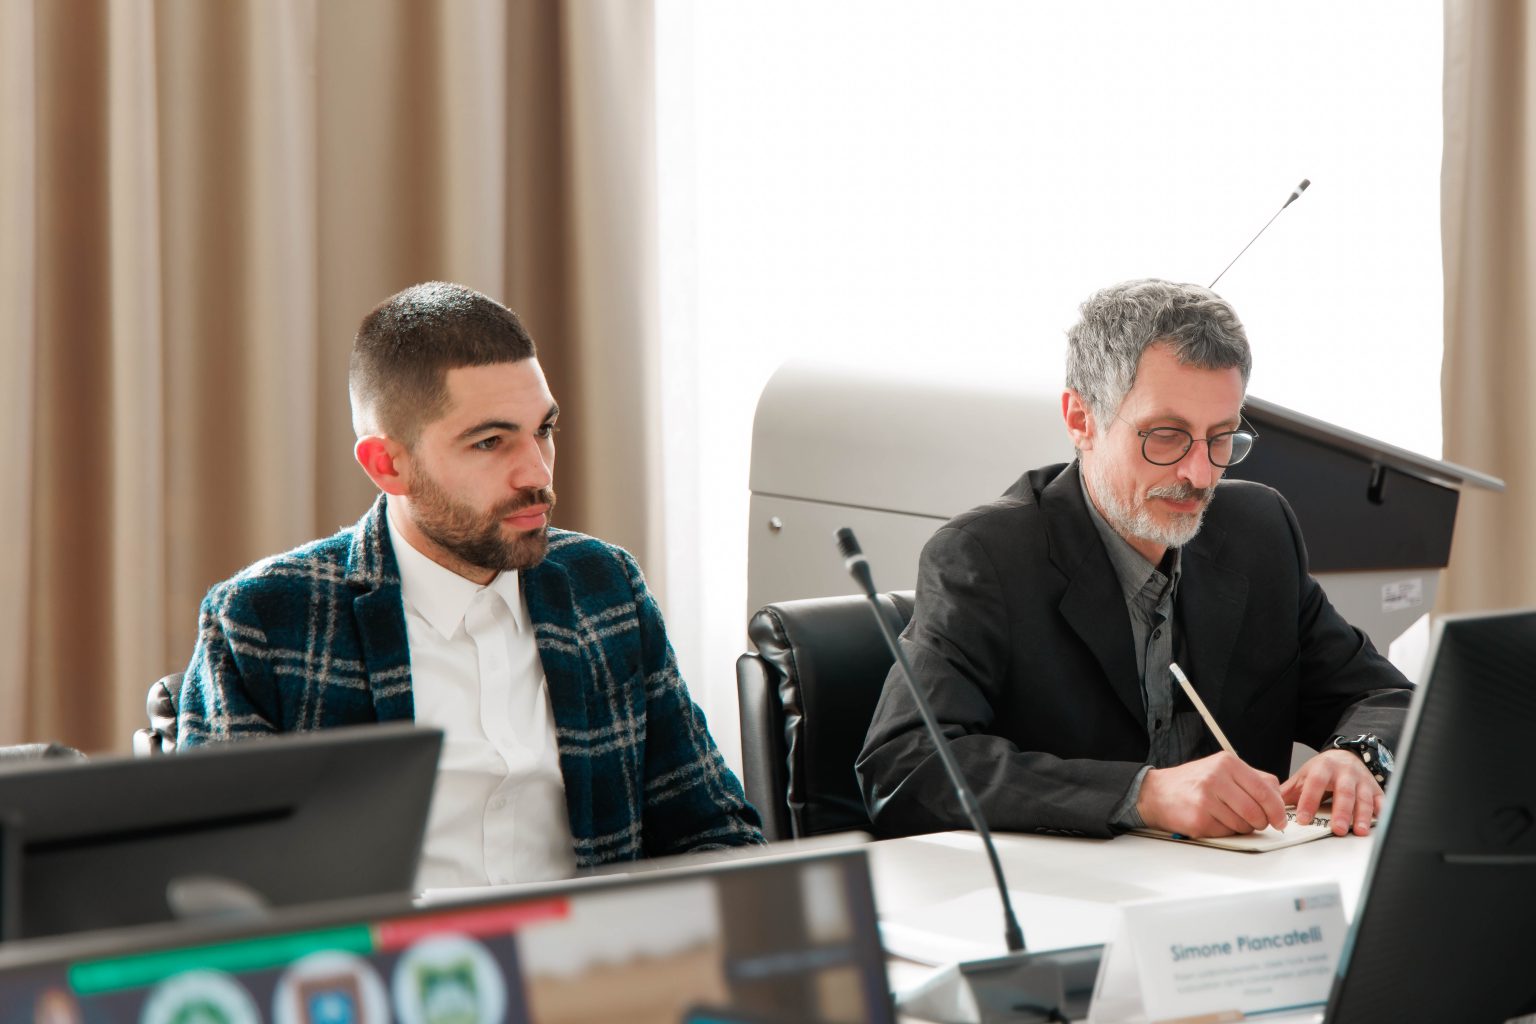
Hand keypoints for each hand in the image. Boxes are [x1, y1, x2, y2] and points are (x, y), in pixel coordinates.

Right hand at [1137, 752, 1288, 836]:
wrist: (1155, 793)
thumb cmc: (1191, 783)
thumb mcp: (1221, 770)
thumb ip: (1251, 780)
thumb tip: (1277, 798)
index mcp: (1227, 763)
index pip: (1265, 789)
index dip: (1277, 809)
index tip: (1279, 819)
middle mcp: (1216, 778)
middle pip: (1257, 810)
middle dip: (1261, 822)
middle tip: (1255, 822)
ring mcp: (1206, 798)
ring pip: (1244, 824)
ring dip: (1241, 827)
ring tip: (1226, 817)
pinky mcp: (1199, 819)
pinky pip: (1227, 833)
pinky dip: (1224, 832)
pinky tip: (1212, 821)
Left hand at [1281, 749, 1383, 836]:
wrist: (1347, 755)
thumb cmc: (1324, 769)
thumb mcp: (1304, 775)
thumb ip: (1289, 791)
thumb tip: (1270, 804)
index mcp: (1324, 767)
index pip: (1315, 784)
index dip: (1309, 801)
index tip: (1303, 819)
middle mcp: (1345, 773)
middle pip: (1344, 792)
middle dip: (1341, 812)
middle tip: (1338, 829)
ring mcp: (1362, 781)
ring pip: (1364, 798)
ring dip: (1362, 816)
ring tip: (1360, 831)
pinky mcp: (1376, 789)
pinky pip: (1381, 801)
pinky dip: (1381, 812)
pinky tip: (1379, 823)